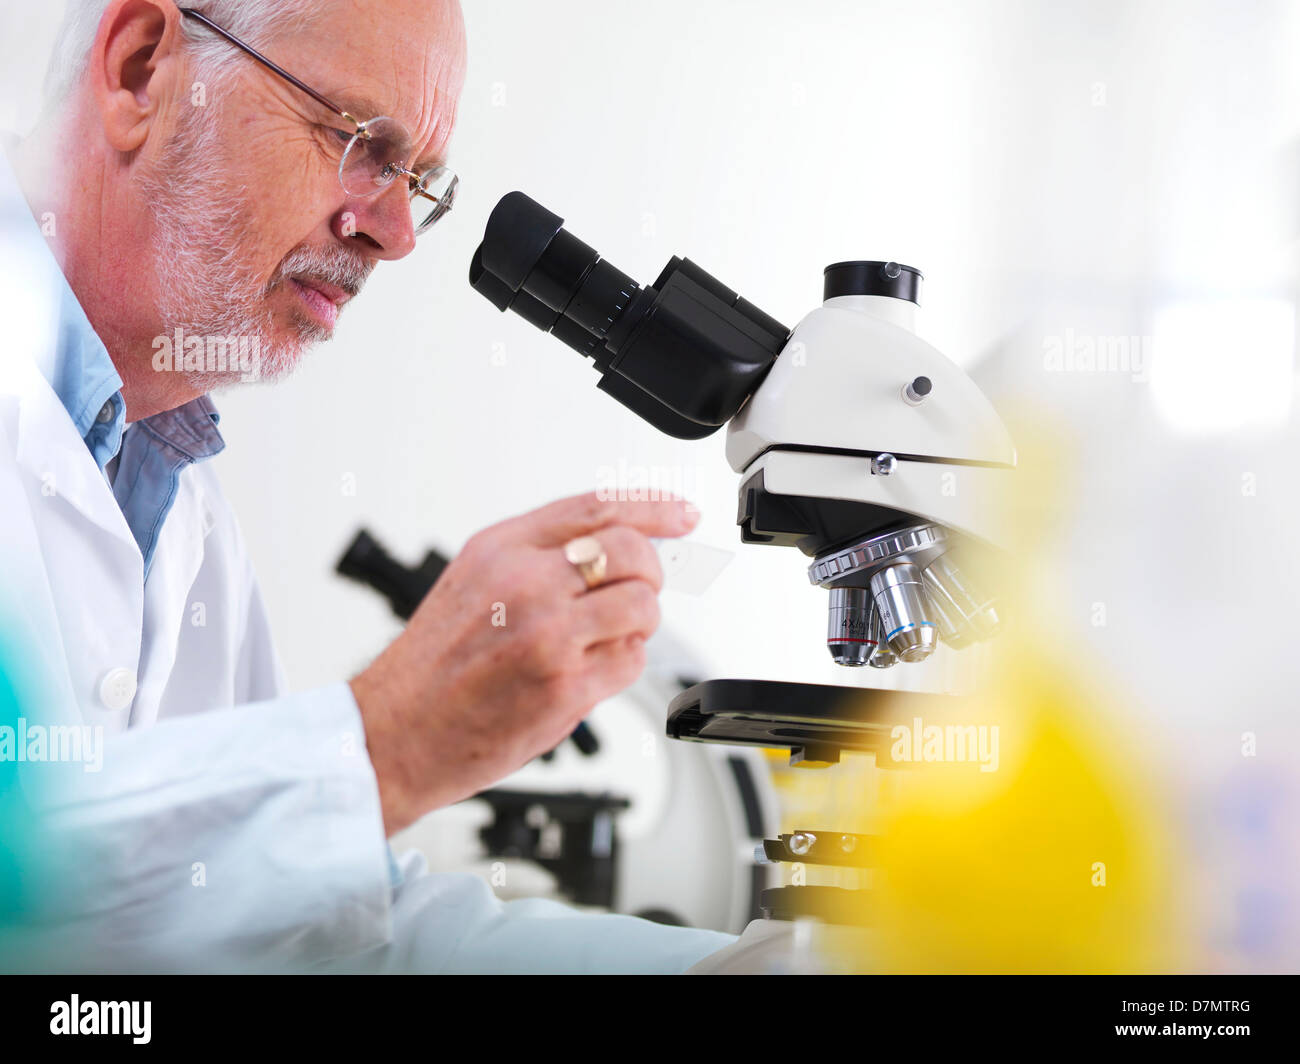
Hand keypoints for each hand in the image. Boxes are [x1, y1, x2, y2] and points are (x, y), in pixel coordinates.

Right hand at [350, 491, 698, 834]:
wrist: (396, 730)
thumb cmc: (436, 662)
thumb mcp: (475, 578)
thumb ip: (541, 553)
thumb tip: (618, 539)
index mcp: (504, 549)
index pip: (600, 507)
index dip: (655, 507)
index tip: (682, 514)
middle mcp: (527, 584)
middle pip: (632, 552)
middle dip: (650, 572)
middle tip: (638, 589)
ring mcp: (549, 636)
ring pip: (642, 606)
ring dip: (638, 622)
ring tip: (606, 636)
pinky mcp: (565, 688)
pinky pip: (631, 661)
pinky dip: (623, 664)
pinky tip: (589, 670)